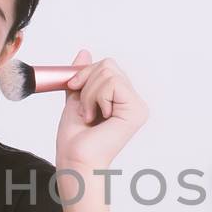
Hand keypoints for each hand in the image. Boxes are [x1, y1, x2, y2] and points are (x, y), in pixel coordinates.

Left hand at [55, 49, 148, 172]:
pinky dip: (97, 97)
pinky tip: (98, 116)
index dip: (85, 73)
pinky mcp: (136, 110)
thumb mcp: (75, 98)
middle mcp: (133, 101)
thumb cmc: (75, 138)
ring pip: (108, 73)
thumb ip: (82, 76)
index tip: (74, 88)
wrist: (74, 159)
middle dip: (87, 83)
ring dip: (89, 94)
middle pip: (108, 65)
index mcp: (122, 98)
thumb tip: (84, 52)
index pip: (107, 66)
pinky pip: (112, 83)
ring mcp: (137, 106)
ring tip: (90, 115)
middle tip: (84, 109)